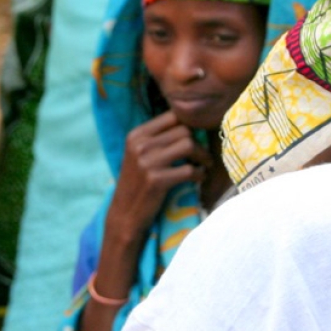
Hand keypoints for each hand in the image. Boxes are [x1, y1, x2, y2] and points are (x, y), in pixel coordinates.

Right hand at [106, 111, 208, 240]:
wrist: (125, 214)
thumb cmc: (138, 183)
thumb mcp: (140, 154)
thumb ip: (158, 138)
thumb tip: (190, 123)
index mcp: (136, 135)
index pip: (172, 116)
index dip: (189, 125)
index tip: (196, 137)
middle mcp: (140, 145)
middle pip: (183, 130)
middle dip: (198, 142)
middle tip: (203, 155)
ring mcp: (147, 162)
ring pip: (188, 145)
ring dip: (202, 156)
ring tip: (204, 164)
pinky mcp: (156, 180)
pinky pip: (189, 169)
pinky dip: (199, 173)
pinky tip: (198, 177)